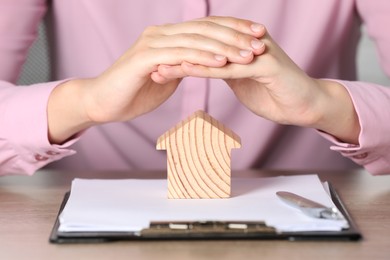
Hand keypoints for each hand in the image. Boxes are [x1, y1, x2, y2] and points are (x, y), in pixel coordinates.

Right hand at [47, 16, 265, 142]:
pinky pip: (180, 54)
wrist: (101, 103)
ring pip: (196, 39)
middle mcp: (162, 34)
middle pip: (206, 28)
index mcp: (168, 37)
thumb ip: (182, 67)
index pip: (206, 27)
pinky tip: (222, 62)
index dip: (233, 29)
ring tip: (250, 53)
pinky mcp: (145, 57)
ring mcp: (153, 43)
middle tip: (262, 40)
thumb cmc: (132, 93)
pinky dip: (203, 58)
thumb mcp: (165, 78)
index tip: (258, 34)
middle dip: (237, 34)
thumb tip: (200, 65)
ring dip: (226, 46)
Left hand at [158, 28, 359, 143]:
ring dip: (185, 61)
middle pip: (204, 45)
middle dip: (177, 55)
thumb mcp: (245, 81)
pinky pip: (230, 67)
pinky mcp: (265, 65)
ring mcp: (257, 51)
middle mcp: (247, 42)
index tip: (155, 62)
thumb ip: (228, 71)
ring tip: (160, 67)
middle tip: (150, 62)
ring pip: (214, 54)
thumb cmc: (276, 94)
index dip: (179, 53)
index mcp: (241, 45)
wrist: (307, 105)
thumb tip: (209, 68)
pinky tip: (188, 71)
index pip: (204, 46)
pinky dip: (207, 69)